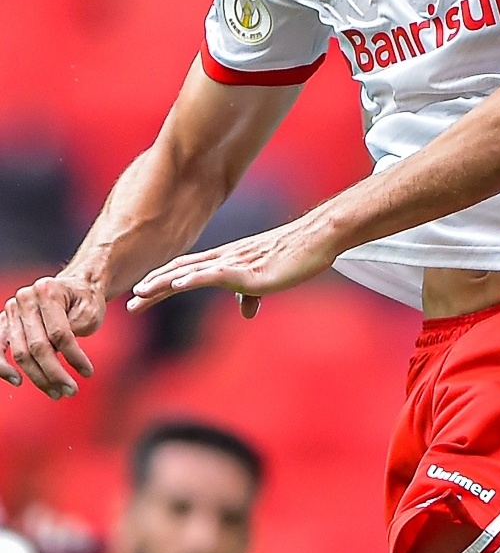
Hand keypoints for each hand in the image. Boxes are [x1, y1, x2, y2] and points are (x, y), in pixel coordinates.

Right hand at [0, 274, 104, 398]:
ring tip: (56, 393)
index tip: (88, 373)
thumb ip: (73, 331)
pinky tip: (18, 381)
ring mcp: (12, 311)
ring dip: (38, 378)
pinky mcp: (4, 323)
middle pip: (37, 346)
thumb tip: (56, 356)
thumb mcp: (90, 311)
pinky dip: (4, 368)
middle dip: (55, 374)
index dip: (73, 356)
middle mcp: (26, 299)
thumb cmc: (84, 301)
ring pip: (21, 353)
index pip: (59, 332)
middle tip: (71, 391)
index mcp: (48, 290)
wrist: (75, 288)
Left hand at [128, 217, 335, 317]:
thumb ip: (252, 295)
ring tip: (141, 293)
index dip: (162, 283)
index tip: (140, 297)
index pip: (186, 271)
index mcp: (227, 260)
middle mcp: (225, 258)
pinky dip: (192, 279)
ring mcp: (235, 263)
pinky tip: (176, 286)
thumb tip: (247, 313)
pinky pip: (215, 274)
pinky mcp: (248, 270)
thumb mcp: (268, 279)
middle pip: (181, 272)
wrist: (317, 239)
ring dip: (164, 283)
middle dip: (154, 287)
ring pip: (191, 272)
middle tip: (129, 303)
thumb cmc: (296, 256)